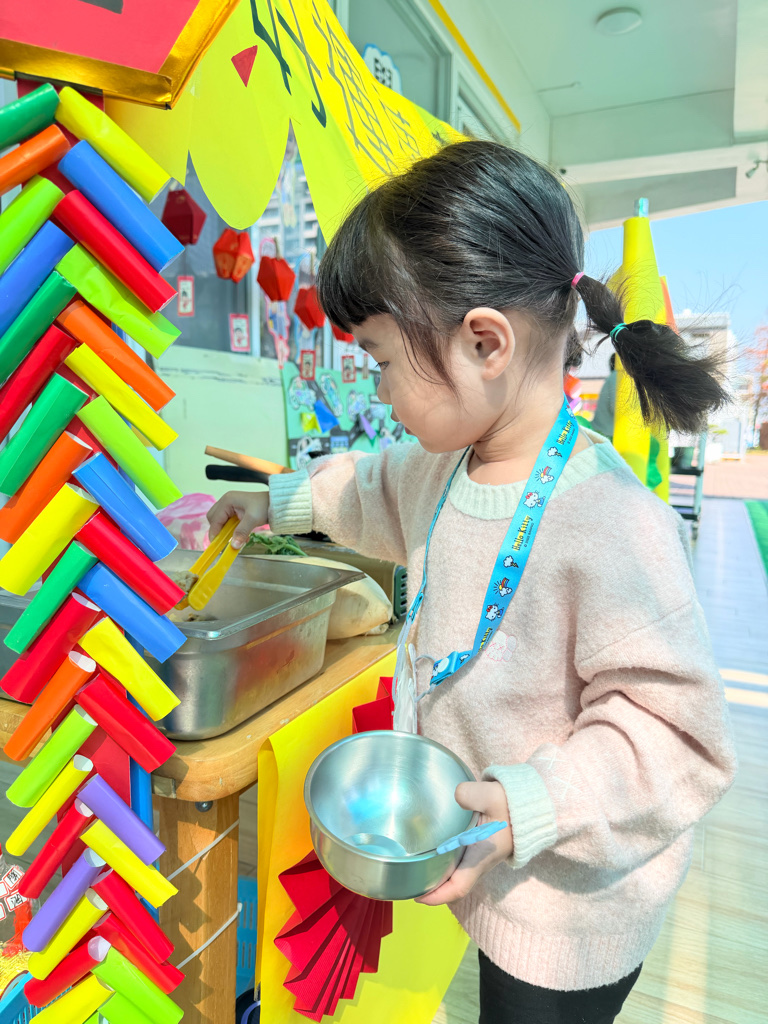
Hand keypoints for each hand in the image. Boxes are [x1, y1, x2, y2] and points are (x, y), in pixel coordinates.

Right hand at [207, 490, 268, 548]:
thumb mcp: (253, 519)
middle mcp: (226, 501)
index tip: (217, 545)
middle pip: (214, 519)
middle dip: (218, 531)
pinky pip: (228, 522)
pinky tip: (242, 536)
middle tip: (226, 541)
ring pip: (220, 521)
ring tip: (236, 538)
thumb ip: (241, 532)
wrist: (276, 503)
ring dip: (226, 531)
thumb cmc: (264, 506)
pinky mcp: (235, 511)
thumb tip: (233, 546)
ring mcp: (230, 506)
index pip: (215, 519)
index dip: (215, 532)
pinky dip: (232, 530)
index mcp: (227, 500)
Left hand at [415, 781, 512, 905]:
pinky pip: (461, 861)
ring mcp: (483, 855)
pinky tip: (433, 847)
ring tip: (416, 866)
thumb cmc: (513, 803)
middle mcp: (481, 860)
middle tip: (409, 880)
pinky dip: (445, 861)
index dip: (437, 896)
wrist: (534, 802)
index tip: (417, 896)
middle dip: (433, 887)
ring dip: (439, 874)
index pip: (458, 887)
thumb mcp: (492, 796)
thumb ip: (472, 794)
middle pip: (454, 884)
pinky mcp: (483, 845)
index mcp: (481, 855)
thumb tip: (456, 796)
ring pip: (457, 873)